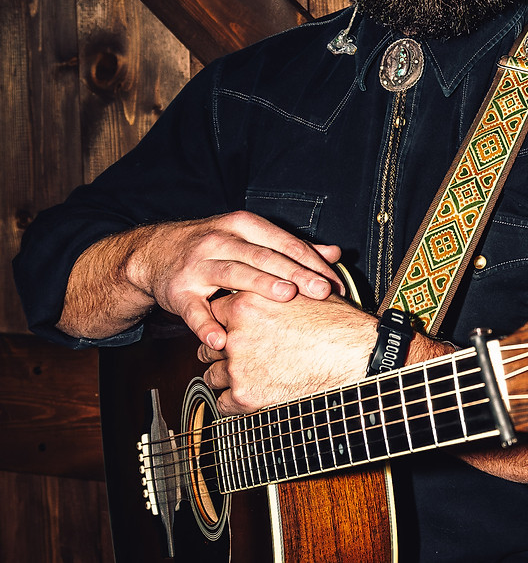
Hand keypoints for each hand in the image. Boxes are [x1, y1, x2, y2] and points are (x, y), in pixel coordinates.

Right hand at [64, 211, 343, 347]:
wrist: (154, 252)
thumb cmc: (214, 247)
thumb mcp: (249, 239)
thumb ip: (291, 248)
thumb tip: (336, 253)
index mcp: (243, 226)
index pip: (283, 242)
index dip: (311, 262)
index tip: (334, 282)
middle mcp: (220, 241)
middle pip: (263, 256)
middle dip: (295, 273)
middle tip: (321, 290)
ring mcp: (197, 266)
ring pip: (232, 274)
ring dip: (260, 285)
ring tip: (285, 297)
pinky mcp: (178, 291)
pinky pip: (193, 310)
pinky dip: (206, 326)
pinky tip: (221, 340)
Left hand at [200, 290, 374, 413]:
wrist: (355, 356)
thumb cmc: (338, 325)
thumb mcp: (306, 295)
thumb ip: (281, 290)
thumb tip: (281, 283)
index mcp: (247, 304)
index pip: (216, 313)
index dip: (227, 323)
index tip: (233, 330)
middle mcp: (236, 334)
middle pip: (209, 345)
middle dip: (222, 351)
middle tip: (240, 354)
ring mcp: (238, 366)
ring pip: (213, 375)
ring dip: (227, 377)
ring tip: (248, 376)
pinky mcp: (245, 394)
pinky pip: (223, 403)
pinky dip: (234, 402)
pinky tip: (252, 394)